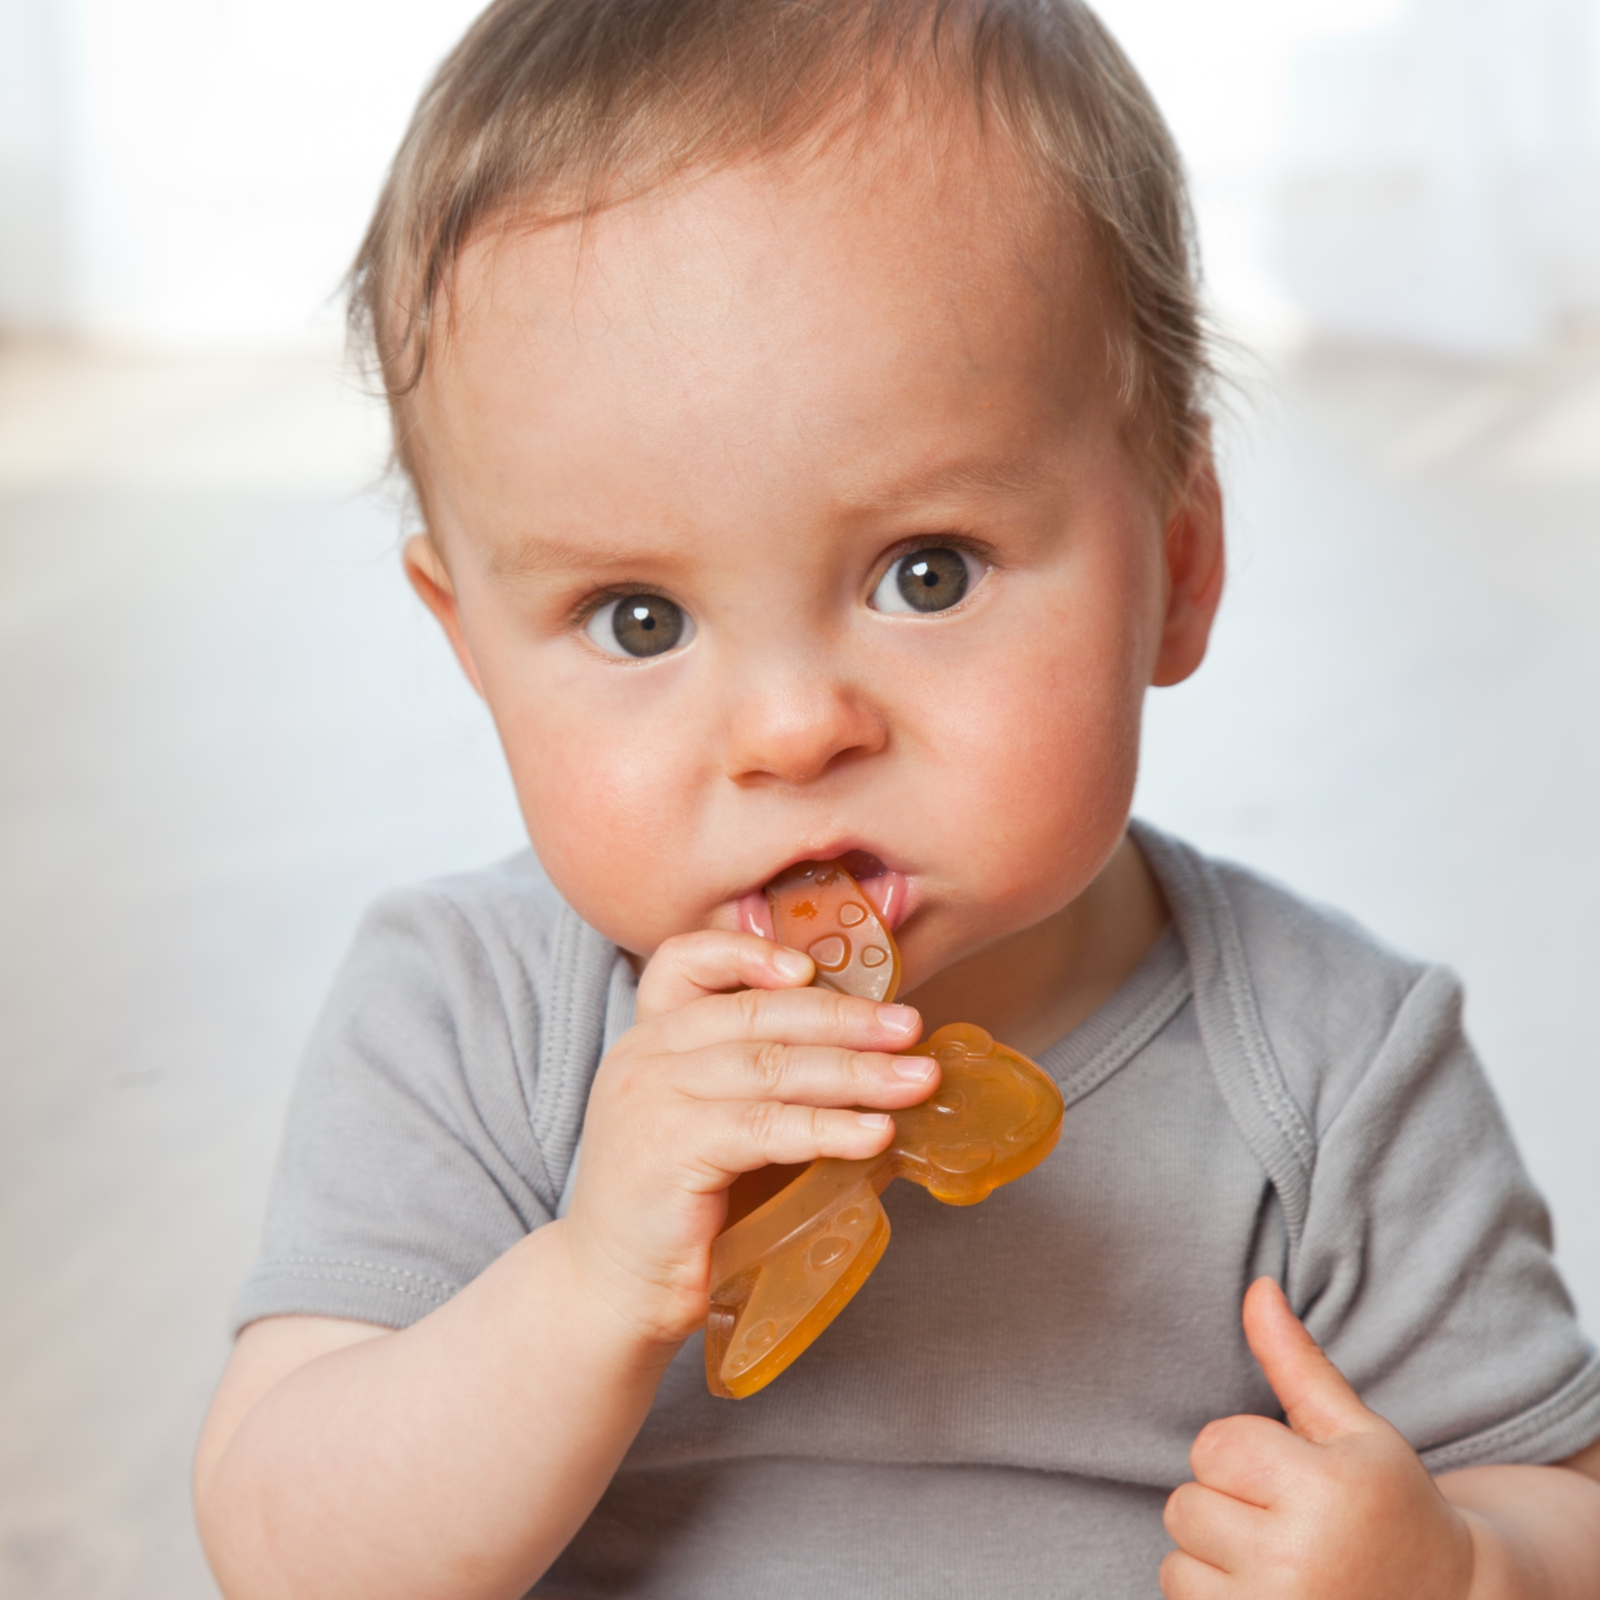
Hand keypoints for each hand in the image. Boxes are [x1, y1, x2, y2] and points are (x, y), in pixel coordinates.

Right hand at [562, 930, 935, 1347]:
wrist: (613, 1292)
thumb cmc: (681, 1212)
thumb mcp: (719, 1128)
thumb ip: (772, 1089)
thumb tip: (881, 1072)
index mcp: (651, 1039)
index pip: (685, 961)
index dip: (749, 952)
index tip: (815, 968)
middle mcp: (643, 1056)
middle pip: (755, 1012)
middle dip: (844, 1019)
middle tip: (909, 1028)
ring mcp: (650, 1099)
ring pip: (770, 1066)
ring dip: (855, 1071)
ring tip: (916, 1082)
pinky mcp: (669, 1150)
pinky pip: (766, 1126)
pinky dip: (830, 1127)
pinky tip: (876, 1134)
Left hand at [1161, 1278, 1476, 1598]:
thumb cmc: (1393, 1510)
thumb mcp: (1357, 1433)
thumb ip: (1298, 1362)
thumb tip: (1257, 1287)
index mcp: (1327, 1493)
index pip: (1213, 1445)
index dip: (1245, 1455)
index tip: (1294, 1479)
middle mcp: (1298, 1562)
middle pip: (1186, 1503)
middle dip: (1227, 1507)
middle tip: (1290, 1527)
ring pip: (1178, 1559)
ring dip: (1214, 1559)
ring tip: (1280, 1566)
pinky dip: (1213, 1599)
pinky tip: (1267, 1597)